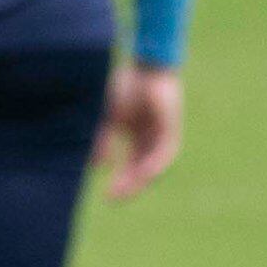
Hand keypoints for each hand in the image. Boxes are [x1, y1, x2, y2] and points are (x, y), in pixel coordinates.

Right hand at [99, 62, 182, 199]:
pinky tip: (144, 174)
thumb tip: (96, 165)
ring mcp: (162, 132)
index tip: (106, 197)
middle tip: (114, 200)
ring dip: (140, 179)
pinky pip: (164, 151)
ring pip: (154, 163)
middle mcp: (150, 137)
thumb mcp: (107, 119)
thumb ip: (102, 140)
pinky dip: (153, 164)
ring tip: (126, 191)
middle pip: (141, 169)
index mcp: (136, 135)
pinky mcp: (170, 127)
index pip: (129, 166)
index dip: (118, 182)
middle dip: (128, 186)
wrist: (145, 67)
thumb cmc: (124, 88)